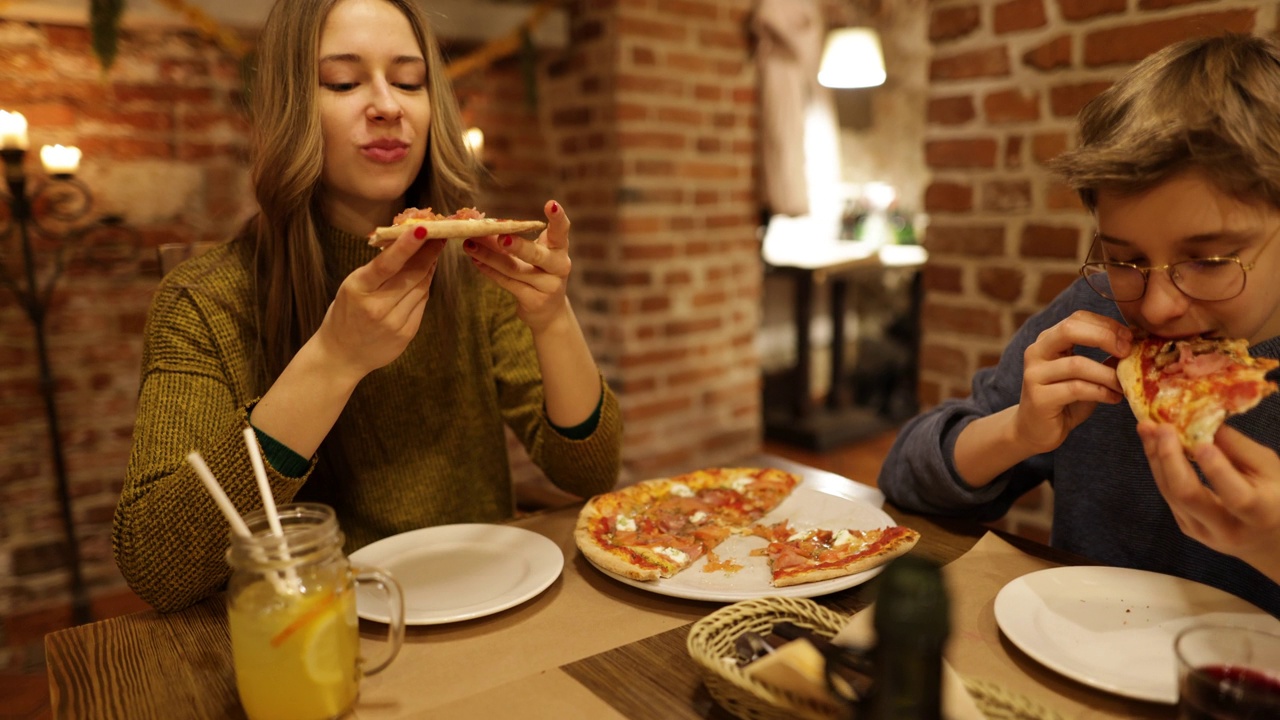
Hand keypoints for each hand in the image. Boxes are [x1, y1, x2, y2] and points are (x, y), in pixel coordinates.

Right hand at [312, 225, 445, 378]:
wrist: (341, 355)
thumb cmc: (346, 313)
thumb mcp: (353, 285)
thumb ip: (377, 268)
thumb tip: (405, 242)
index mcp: (358, 289)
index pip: (386, 265)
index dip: (407, 245)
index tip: (423, 228)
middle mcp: (377, 307)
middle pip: (412, 274)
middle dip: (429, 252)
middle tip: (439, 234)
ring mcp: (394, 323)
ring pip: (422, 287)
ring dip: (429, 267)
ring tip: (432, 251)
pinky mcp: (406, 333)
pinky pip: (422, 302)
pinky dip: (424, 286)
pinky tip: (424, 276)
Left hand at [462, 199, 572, 333]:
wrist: (549, 311)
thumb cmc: (539, 273)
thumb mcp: (535, 254)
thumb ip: (515, 239)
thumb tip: (482, 224)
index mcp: (560, 249)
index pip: (561, 231)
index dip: (558, 218)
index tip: (550, 203)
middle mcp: (559, 267)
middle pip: (537, 256)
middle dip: (519, 246)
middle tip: (501, 237)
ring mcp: (548, 286)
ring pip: (514, 269)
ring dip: (489, 256)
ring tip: (470, 244)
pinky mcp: (534, 301)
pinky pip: (507, 283)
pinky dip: (489, 271)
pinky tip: (476, 260)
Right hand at [1013, 310, 1131, 453]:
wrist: (1035, 430)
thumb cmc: (1065, 401)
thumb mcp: (1085, 375)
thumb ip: (1102, 359)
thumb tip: (1134, 346)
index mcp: (1048, 340)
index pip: (1077, 318)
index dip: (1106, 324)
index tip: (1129, 338)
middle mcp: (1036, 352)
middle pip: (1070, 330)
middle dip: (1105, 337)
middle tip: (1128, 352)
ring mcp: (1034, 375)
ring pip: (1077, 364)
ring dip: (1107, 374)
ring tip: (1124, 385)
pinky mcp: (1039, 398)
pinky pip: (1076, 389)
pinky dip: (1101, 392)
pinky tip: (1114, 398)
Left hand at [1140, 422, 1279, 580]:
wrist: (1269, 540)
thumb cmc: (1275, 495)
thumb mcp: (1269, 469)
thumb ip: (1239, 448)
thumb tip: (1204, 420)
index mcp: (1260, 514)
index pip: (1236, 496)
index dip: (1217, 470)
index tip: (1200, 443)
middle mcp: (1228, 529)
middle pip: (1189, 496)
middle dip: (1170, 458)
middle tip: (1162, 427)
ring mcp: (1202, 532)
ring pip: (1171, 494)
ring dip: (1156, 458)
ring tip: (1147, 428)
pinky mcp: (1187, 528)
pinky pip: (1168, 496)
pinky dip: (1159, 468)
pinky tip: (1153, 445)